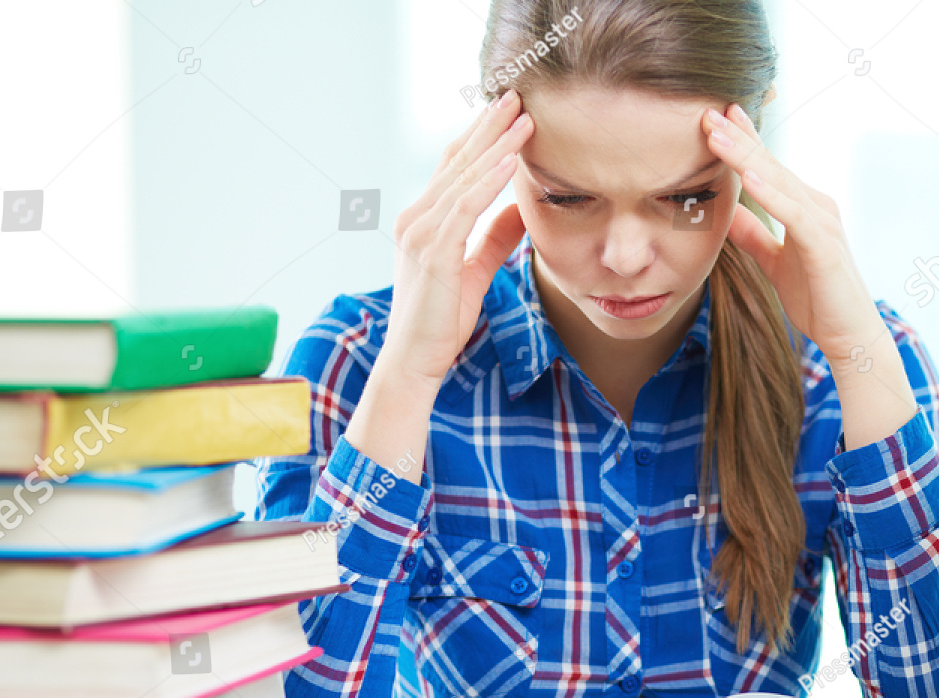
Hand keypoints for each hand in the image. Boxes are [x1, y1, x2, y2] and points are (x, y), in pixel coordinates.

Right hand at [383, 90, 533, 381]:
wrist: (415, 360)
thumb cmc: (440, 321)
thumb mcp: (475, 273)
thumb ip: (493, 240)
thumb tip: (520, 212)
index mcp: (424, 222)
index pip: (455, 169)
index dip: (481, 139)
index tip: (508, 113)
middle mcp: (416, 219)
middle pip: (457, 161)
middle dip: (488, 127)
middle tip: (517, 96)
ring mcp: (421, 233)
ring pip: (463, 177)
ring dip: (496, 145)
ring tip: (523, 118)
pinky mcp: (432, 251)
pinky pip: (464, 206)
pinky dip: (489, 180)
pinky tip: (511, 161)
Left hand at [702, 104, 888, 369]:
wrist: (849, 334)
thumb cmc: (816, 299)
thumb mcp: (773, 261)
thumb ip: (752, 235)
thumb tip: (725, 212)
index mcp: (803, 208)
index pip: (767, 168)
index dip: (742, 142)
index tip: (715, 118)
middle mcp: (815, 206)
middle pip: (770, 165)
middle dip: (739, 137)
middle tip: (709, 111)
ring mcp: (822, 222)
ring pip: (779, 181)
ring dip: (747, 155)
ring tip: (719, 133)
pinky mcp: (823, 244)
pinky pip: (793, 212)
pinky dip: (770, 192)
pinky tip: (747, 175)